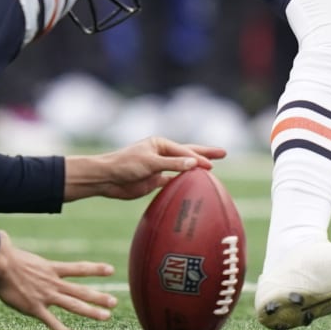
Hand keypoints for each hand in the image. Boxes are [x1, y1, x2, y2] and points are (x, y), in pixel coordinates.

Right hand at [0, 231, 115, 329]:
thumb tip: (2, 235)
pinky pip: (53, 322)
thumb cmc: (0, 253)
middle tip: (114, 302)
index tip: (110, 270)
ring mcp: (45, 295)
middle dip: (99, 297)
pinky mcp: (35, 308)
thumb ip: (11, 243)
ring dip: (91, 312)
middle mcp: (52, 282)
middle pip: (81, 290)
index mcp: (50, 268)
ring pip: (73, 305)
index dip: (95, 269)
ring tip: (106, 317)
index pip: (78, 269)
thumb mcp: (11, 248)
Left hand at [64, 136, 227, 202]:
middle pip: (188, 153)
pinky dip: (183, 183)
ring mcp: (159, 167)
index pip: (185, 151)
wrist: (107, 178)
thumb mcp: (150, 163)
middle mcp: (161, 154)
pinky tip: (194, 185)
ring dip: (196, 168)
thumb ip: (172, 164)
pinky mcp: (154, 180)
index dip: (200, 157)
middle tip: (223, 153)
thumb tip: (195, 163)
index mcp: (160, 144)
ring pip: (182, 168)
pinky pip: (173, 181)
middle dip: (205, 154)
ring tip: (212, 168)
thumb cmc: (125, 165)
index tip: (212, 164)